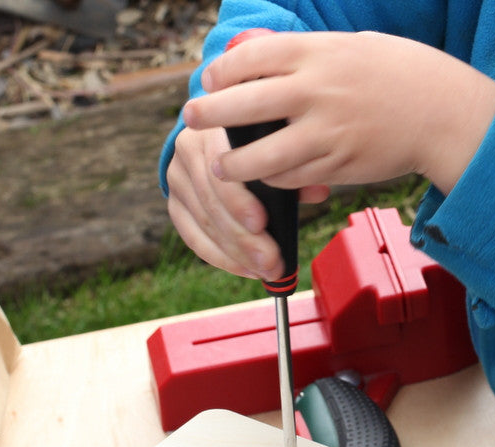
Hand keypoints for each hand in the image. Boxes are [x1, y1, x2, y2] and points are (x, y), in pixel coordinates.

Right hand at [166, 124, 328, 280]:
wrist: (223, 133)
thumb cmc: (259, 139)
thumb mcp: (278, 145)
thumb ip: (296, 167)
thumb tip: (319, 192)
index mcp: (212, 127)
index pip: (218, 169)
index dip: (238, 200)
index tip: (262, 224)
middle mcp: (187, 149)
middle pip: (212, 203)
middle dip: (244, 239)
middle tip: (272, 262)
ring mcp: (177, 178)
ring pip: (205, 224)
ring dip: (237, 254)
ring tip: (266, 271)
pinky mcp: (175, 203)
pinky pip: (194, 238)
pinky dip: (222, 258)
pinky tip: (246, 270)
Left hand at [184, 31, 494, 197]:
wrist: (441, 112)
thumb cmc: (398, 74)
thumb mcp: (349, 47)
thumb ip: (303, 54)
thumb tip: (254, 53)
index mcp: (318, 54)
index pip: (253, 60)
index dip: (222, 72)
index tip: (208, 79)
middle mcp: (318, 92)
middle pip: (247, 106)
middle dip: (211, 114)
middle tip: (191, 119)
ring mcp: (327, 132)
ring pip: (265, 154)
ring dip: (235, 164)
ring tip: (221, 167)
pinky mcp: (338, 164)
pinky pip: (293, 176)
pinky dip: (273, 179)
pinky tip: (264, 178)